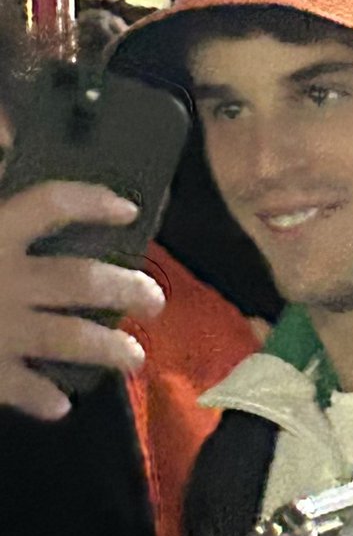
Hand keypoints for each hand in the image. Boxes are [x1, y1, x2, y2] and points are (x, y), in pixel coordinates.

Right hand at [0, 181, 165, 419]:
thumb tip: (9, 130)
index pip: (51, 205)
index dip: (91, 203)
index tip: (128, 209)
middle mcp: (4, 278)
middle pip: (81, 279)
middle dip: (126, 289)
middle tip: (155, 301)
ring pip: (67, 337)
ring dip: (107, 348)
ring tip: (134, 357)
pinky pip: (18, 387)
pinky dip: (41, 398)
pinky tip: (61, 405)